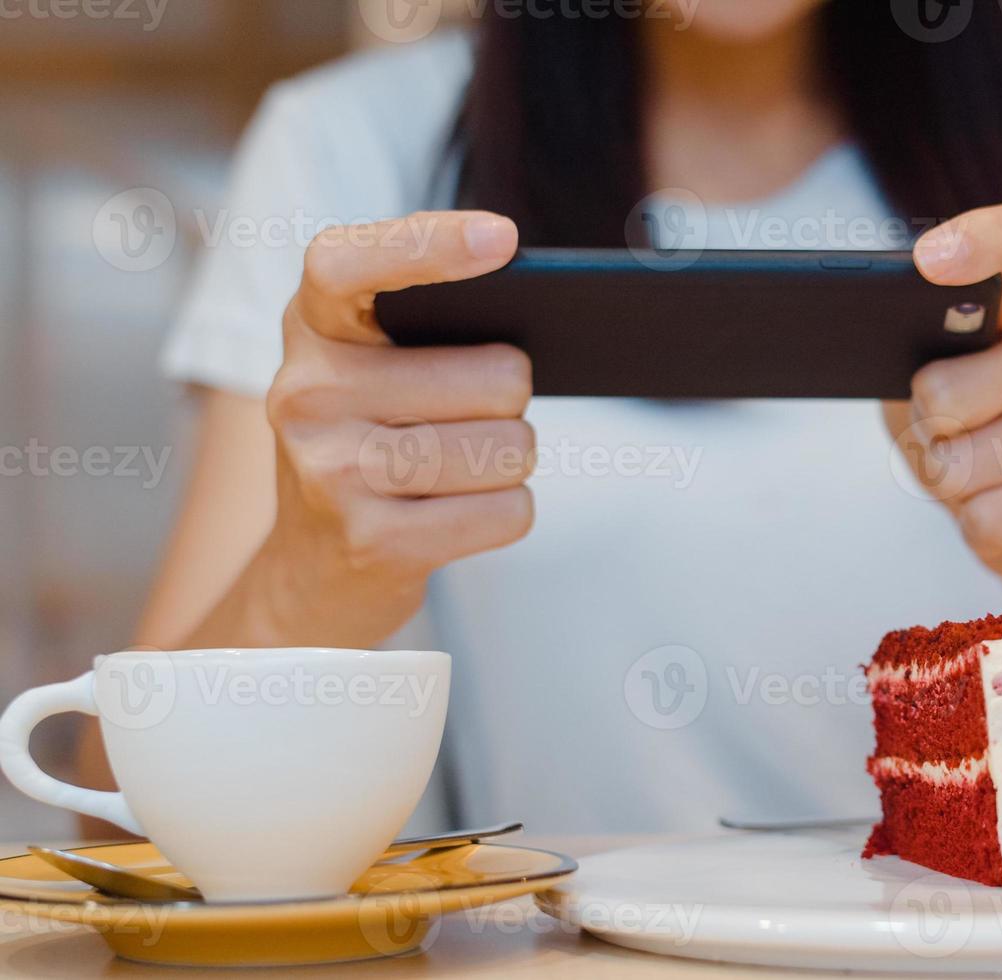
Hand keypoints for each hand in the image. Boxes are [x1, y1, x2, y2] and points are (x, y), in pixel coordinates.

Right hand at [255, 211, 536, 643]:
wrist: (311, 569)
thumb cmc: (372, 440)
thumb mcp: (369, 367)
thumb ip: (426, 320)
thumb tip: (532, 308)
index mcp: (313, 327)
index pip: (350, 263)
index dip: (426, 245)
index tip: (500, 237)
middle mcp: (308, 392)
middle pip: (499, 377)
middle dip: (511, 403)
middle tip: (464, 418)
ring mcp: (332, 470)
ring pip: (511, 448)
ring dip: (511, 461)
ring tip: (459, 468)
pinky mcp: (372, 542)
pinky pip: (509, 511)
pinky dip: (506, 512)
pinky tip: (459, 512)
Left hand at [888, 193, 1001, 588]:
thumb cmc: (970, 420)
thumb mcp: (929, 364)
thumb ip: (921, 340)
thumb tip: (918, 376)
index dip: (988, 236)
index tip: (929, 262)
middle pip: (950, 391)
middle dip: (919, 429)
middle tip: (938, 431)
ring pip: (966, 464)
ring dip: (946, 481)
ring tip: (974, 471)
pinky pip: (996, 517)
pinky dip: (977, 525)